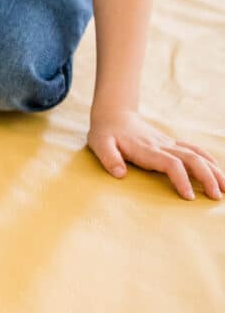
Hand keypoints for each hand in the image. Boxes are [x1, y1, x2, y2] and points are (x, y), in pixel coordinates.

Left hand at [88, 108, 223, 199]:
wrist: (113, 115)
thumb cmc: (105, 132)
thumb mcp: (99, 144)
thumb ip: (108, 158)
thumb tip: (120, 174)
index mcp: (147, 149)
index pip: (171, 164)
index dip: (182, 180)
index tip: (189, 197)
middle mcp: (162, 146)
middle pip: (192, 159)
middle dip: (207, 177)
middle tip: (216, 196)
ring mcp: (169, 143)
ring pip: (198, 155)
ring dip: (214, 170)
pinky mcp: (170, 143)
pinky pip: (194, 150)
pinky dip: (209, 160)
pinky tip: (218, 171)